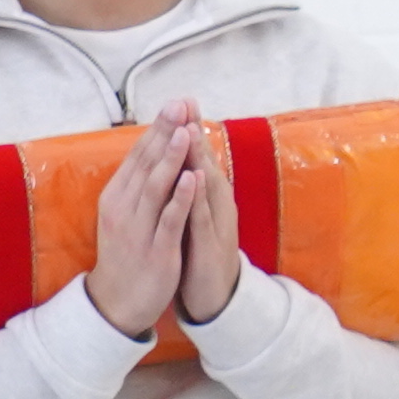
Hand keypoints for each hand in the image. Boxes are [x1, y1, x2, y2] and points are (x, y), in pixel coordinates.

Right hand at [82, 113, 192, 339]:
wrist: (118, 301)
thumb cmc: (127, 251)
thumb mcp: (125, 213)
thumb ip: (137, 184)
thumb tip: (150, 149)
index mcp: (117, 196)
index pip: (138, 155)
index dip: (157, 128)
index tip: (175, 101)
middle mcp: (124, 208)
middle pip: (146, 163)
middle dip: (164, 132)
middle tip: (179, 103)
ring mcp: (139, 229)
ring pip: (156, 187)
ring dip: (171, 157)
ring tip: (185, 131)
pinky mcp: (157, 249)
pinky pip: (169, 220)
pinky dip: (180, 197)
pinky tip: (192, 177)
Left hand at [167, 103, 246, 326]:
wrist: (216, 297)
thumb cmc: (200, 254)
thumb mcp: (193, 216)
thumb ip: (189, 189)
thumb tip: (182, 161)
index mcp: (208, 197)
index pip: (197, 157)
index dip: (189, 129)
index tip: (181, 101)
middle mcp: (217, 205)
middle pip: (205, 163)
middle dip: (195, 133)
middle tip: (188, 103)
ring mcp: (217, 224)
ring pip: (207, 185)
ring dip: (200, 157)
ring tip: (190, 130)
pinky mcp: (212, 245)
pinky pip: (204, 217)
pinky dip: (199, 196)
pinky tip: (196, 177)